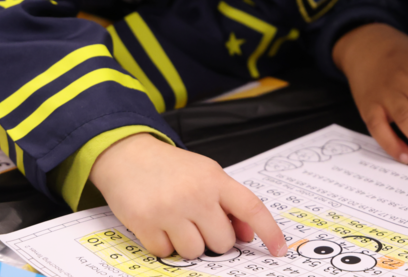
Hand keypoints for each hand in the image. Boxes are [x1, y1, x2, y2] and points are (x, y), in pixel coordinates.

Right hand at [90, 134, 285, 259]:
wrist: (127, 155)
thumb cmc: (170, 168)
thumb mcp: (206, 174)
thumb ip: (229, 202)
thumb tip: (247, 234)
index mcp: (215, 179)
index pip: (252, 208)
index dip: (269, 231)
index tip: (279, 249)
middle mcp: (196, 194)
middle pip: (223, 242)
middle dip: (214, 239)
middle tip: (199, 222)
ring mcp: (170, 210)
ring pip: (195, 251)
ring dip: (188, 243)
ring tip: (176, 221)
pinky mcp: (145, 223)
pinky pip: (166, 253)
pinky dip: (163, 244)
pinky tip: (158, 223)